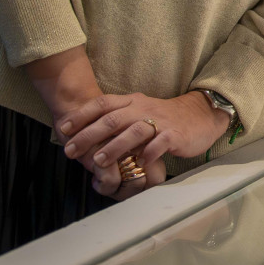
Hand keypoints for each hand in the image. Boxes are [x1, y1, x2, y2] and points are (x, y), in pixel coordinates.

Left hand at [60, 91, 230, 196]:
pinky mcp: (174, 135)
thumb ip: (117, 117)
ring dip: (114, 146)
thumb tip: (85, 131)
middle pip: (113, 118)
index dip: (81, 115)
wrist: (200, 114)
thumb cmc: (164, 117)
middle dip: (89, 135)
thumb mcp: (139, 110)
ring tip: (98, 161)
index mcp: (132, 102)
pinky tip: (138, 162)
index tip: (63, 128)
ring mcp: (160, 122)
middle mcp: (143, 109)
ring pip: (134, 131)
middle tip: (71, 150)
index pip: (103, 103)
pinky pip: (159, 143)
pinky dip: (148, 153)